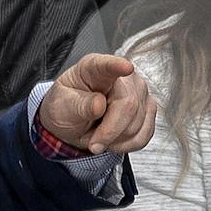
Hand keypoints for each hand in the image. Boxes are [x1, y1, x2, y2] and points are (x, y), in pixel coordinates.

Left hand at [38, 54, 155, 155]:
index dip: (117, 66)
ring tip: (99, 136)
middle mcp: (122, 76)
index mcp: (93, 69)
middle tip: (93, 144)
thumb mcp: (62, 108)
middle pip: (128, 105)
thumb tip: (98, 105)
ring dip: (116, 139)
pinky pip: (145, 134)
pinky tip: (113, 139)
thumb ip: (79, 105)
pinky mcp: (148, 108)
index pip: (106, 66)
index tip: (126, 67)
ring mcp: (138, 91)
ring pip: (137, 123)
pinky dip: (127, 145)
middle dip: (110, 131)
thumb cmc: (67, 109)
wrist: (73, 123)